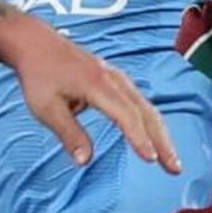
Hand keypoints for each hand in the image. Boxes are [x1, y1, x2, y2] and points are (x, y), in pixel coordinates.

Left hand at [7, 26, 179, 173]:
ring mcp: (118, 78)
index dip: (139, 138)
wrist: (36, 44)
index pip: (126, 115)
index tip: (151, 159)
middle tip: (175, 168)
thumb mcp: (45, 108)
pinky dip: (152, 122)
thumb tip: (85, 161)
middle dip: (163, 141)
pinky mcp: (117, 80)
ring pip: (148, 108)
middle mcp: (114, 79)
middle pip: (146, 112)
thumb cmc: (39, 75)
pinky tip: (156, 139)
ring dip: (161, 134)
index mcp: (97, 84)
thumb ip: (68, 134)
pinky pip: (141, 102)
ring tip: (171, 161)